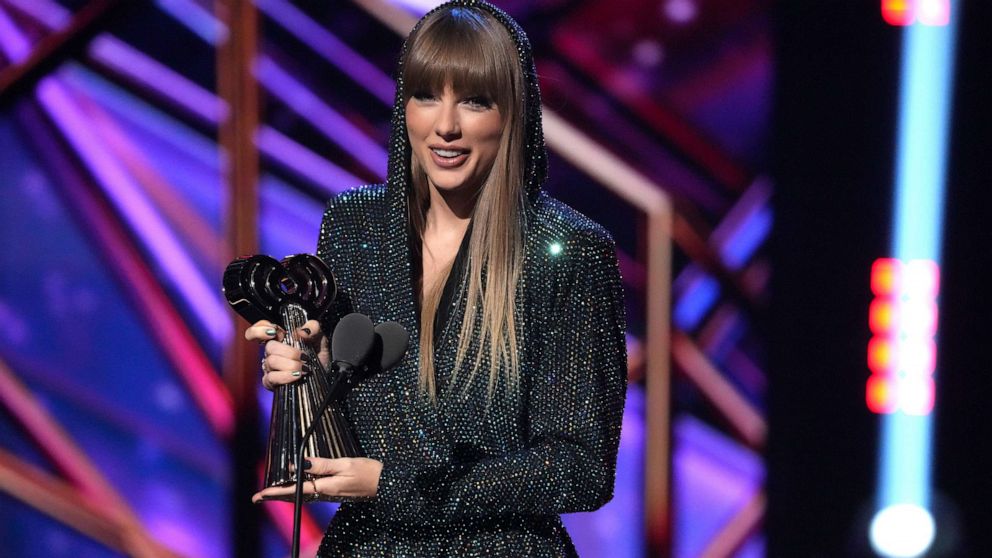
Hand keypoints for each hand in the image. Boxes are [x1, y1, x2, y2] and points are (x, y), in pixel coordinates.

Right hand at [245, 319, 328, 389]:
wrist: (323, 378)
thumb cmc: (318, 358)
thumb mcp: (320, 339)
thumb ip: (313, 328)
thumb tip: (301, 331)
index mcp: (281, 339)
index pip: (258, 330)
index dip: (259, 329)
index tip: (273, 332)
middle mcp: (273, 352)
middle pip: (269, 347)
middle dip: (289, 352)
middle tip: (304, 357)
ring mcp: (270, 368)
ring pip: (271, 362)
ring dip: (291, 365)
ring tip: (305, 368)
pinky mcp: (270, 382)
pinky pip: (272, 378)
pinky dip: (286, 376)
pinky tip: (297, 376)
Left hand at [251, 457, 382, 502]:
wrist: (386, 485)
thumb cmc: (369, 472)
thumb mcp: (346, 464)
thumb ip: (323, 464)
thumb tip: (301, 464)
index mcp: (326, 487)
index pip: (295, 489)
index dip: (276, 491)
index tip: (260, 493)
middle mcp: (325, 493)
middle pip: (295, 496)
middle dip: (275, 496)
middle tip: (257, 497)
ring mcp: (330, 494)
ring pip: (301, 495)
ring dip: (284, 494)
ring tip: (271, 491)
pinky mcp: (335, 492)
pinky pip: (311, 493)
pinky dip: (297, 491)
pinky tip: (295, 488)